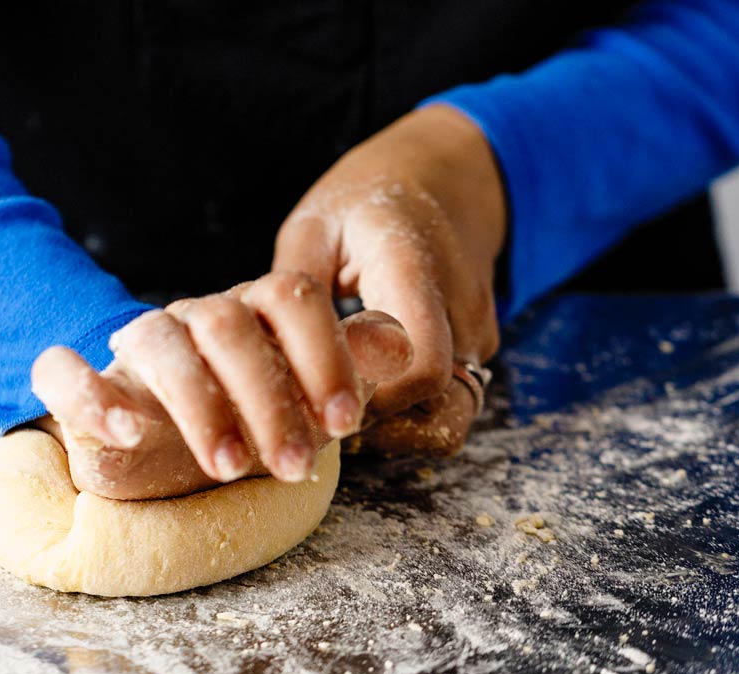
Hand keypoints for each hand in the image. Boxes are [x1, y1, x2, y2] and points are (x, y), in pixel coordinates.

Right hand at [28, 273, 413, 499]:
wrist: (174, 446)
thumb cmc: (255, 417)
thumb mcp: (314, 395)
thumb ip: (357, 363)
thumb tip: (404, 342)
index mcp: (257, 312)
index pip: (291, 297)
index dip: (323, 354)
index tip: (344, 422)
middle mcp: (197, 317)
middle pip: (226, 321)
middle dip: (268, 398)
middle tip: (296, 467)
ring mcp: (139, 346)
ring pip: (156, 336)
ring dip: (196, 403)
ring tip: (229, 466)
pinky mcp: (84, 384)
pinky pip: (61, 371)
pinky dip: (87, 394)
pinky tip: (126, 432)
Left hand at [273, 104, 506, 454]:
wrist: (447, 177)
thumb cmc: (368, 200)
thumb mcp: (316, 225)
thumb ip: (293, 290)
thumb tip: (259, 359)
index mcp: (416, 267)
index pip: (417, 365)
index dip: (368, 401)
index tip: (314, 403)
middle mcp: (461, 309)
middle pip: (445, 410)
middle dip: (381, 431)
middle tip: (319, 425)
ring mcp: (479, 334)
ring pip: (450, 419)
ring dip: (395, 431)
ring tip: (337, 416)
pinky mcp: (477, 352)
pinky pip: (447, 404)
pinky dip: (405, 416)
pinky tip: (360, 401)